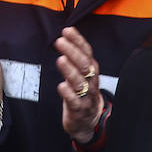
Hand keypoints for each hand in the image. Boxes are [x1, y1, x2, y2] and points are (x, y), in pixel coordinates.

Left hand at [54, 28, 104, 143]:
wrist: (88, 121)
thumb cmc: (81, 93)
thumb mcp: (80, 73)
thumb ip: (75, 57)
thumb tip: (65, 34)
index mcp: (91, 71)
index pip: (87, 52)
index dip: (78, 41)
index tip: (67, 30)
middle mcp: (91, 82)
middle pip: (85, 65)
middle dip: (73, 52)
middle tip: (60, 41)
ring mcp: (86, 97)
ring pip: (80, 83)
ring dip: (70, 71)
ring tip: (61, 59)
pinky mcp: (79, 110)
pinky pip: (74, 102)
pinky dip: (68, 93)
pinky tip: (61, 86)